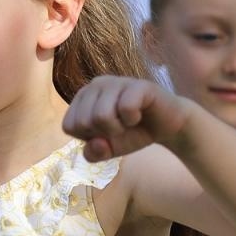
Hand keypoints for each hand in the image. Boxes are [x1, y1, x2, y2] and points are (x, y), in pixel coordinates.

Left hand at [62, 76, 190, 161]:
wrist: (167, 126)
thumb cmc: (133, 134)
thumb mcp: (107, 150)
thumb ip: (92, 154)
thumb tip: (96, 143)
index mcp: (83, 97)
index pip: (69, 126)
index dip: (89, 138)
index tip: (106, 132)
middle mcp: (96, 84)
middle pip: (83, 122)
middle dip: (104, 134)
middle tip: (121, 127)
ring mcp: (117, 81)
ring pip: (101, 116)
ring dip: (119, 128)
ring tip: (129, 121)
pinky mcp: (138, 85)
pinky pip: (125, 109)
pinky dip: (133, 120)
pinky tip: (139, 114)